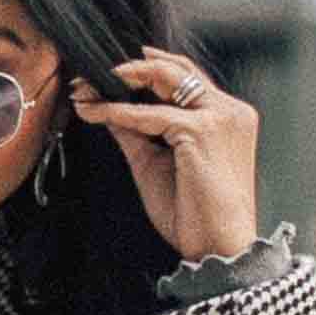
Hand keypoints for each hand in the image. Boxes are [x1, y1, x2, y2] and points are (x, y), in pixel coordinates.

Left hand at [77, 47, 260, 263]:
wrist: (218, 247)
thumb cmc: (196, 214)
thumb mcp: (157, 163)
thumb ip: (136, 132)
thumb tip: (109, 109)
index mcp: (227, 116)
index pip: (186, 77)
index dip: (145, 71)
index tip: (110, 76)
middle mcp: (229, 110)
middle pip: (176, 68)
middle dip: (130, 67)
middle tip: (91, 76)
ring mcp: (219, 117)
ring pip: (163, 79)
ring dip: (120, 81)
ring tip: (87, 89)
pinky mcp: (202, 131)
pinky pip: (149, 114)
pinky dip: (117, 111)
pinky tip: (94, 112)